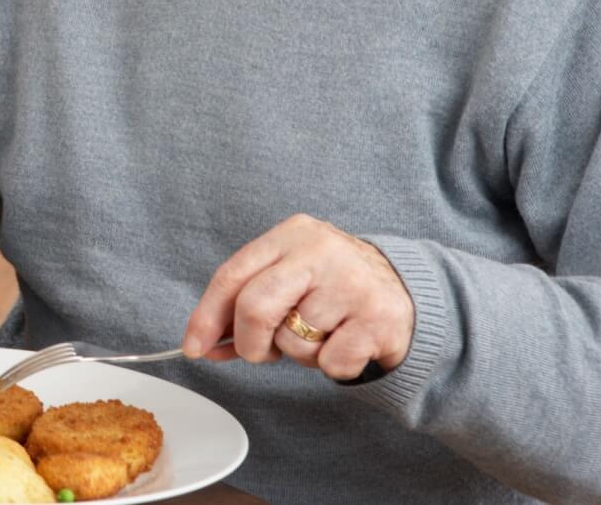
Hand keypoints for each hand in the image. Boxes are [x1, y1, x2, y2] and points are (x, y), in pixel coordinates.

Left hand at [181, 214, 414, 380]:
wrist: (407, 292)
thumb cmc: (332, 288)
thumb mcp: (290, 279)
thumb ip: (245, 305)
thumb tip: (203, 344)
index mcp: (291, 234)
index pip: (232, 274)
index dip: (206, 315)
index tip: (193, 347)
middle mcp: (320, 250)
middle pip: (255, 307)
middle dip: (249, 343)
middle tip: (261, 353)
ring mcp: (351, 282)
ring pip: (293, 341)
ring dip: (301, 354)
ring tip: (323, 334)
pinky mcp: (378, 317)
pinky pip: (330, 363)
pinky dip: (333, 366)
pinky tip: (349, 343)